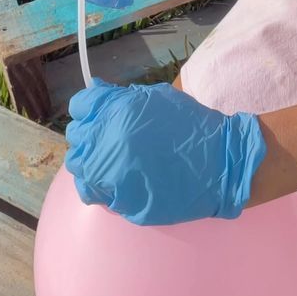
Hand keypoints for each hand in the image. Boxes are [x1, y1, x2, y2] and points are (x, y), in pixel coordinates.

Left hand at [65, 79, 265, 224]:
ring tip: (108, 162)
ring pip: (79, 169)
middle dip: (89, 135)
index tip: (99, 115)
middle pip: (76, 138)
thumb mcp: (157, 97)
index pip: (81, 106)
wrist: (220, 164)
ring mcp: (112, 177)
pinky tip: (116, 181)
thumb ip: (121, 97)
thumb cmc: (192, 126)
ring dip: (89, 162)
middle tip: (106, 140)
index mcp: (117, 114)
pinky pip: (96, 194)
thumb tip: (96, 93)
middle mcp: (108, 144)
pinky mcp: (121, 202)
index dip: (89, 109)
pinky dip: (100, 186)